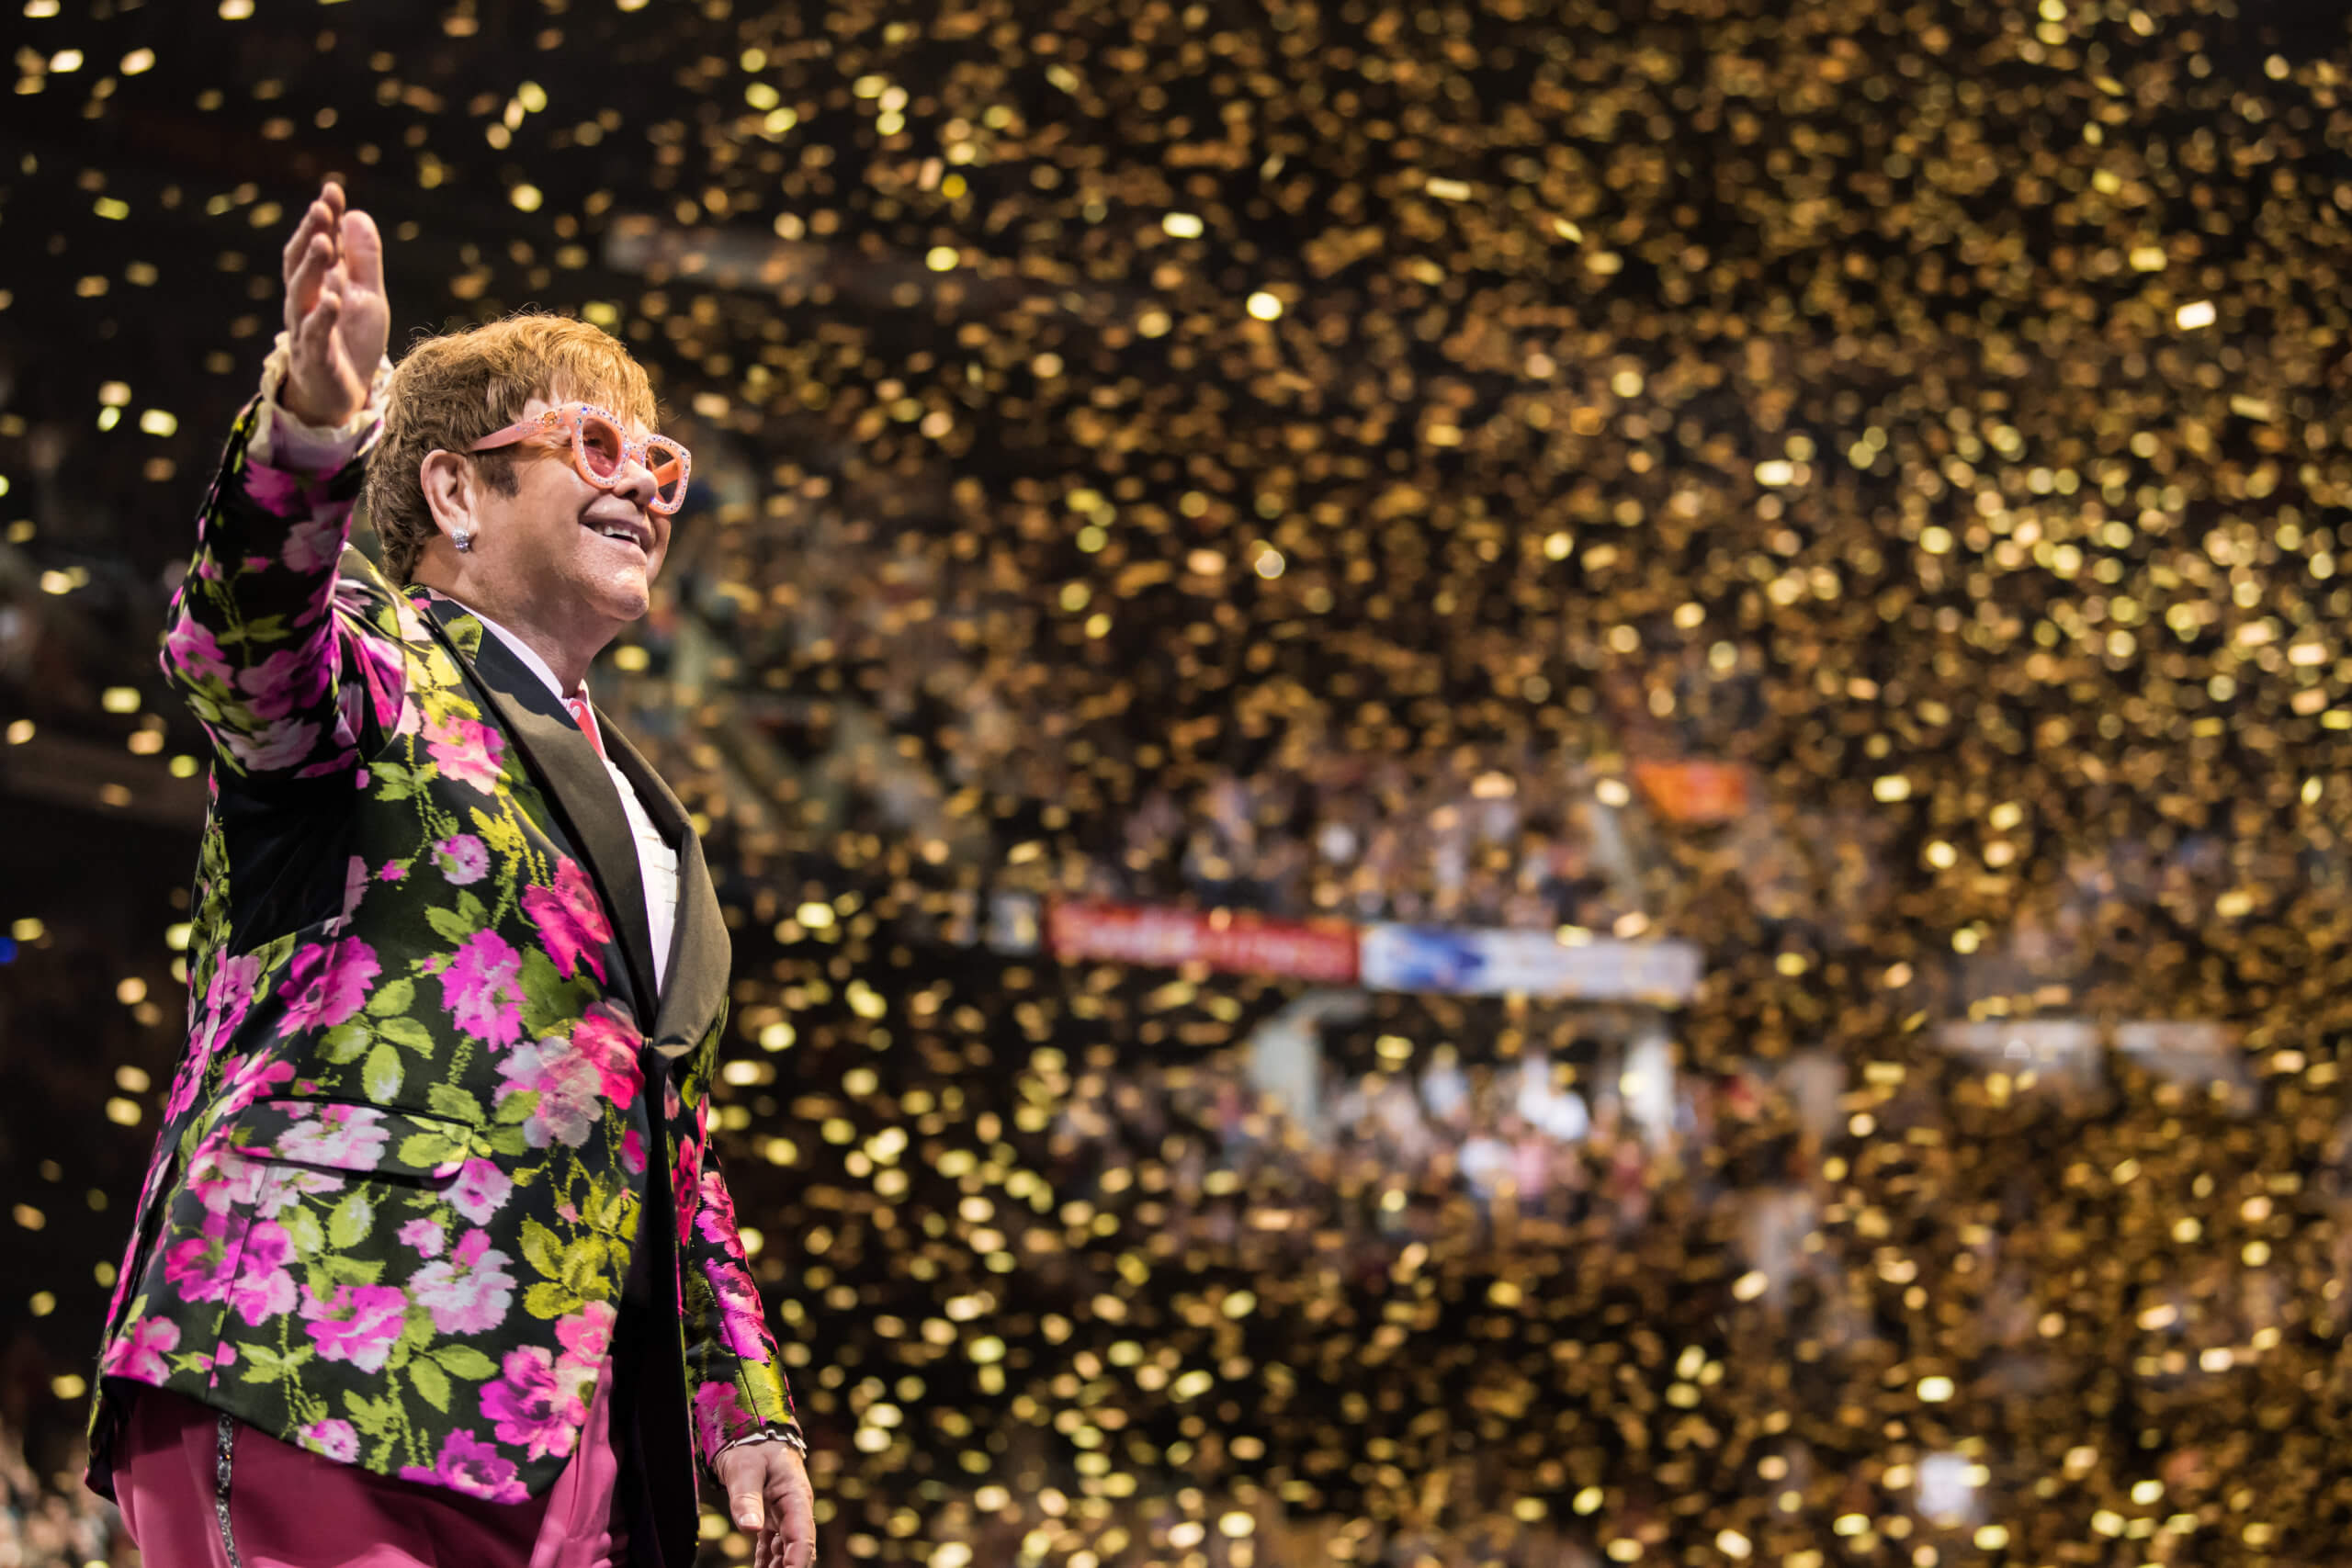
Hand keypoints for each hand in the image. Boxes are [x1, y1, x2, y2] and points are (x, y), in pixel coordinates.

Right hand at [278, 181, 387, 428]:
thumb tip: (355, 214)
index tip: (331, 189)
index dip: (323, 218)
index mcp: (320, 282)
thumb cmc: (352, 341)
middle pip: (302, 262)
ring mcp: (306, 327)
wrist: (343, 394)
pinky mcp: (314, 356)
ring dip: (312, 267)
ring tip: (325, 243)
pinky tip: (332, 298)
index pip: (317, 243)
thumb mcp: (366, 295)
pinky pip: (314, 334)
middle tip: (322, 208)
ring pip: (302, 293)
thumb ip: (363, 259)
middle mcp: (306, 300)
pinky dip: (322, 316)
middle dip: (311, 234)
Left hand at [715, 1440, 816, 1567]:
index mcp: (795, 1497)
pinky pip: (771, 1547)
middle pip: (797, 1550)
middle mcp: (794, 1511)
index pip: (802, 1537)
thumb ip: (746, 1498)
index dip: (797, 1563)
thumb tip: (749, 1529)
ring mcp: (784, 1516)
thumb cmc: (751, 1447)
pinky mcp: (771, 1519)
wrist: (753, 1432)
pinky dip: (767, 1564)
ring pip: (785, 1552)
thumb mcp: (745, 1468)